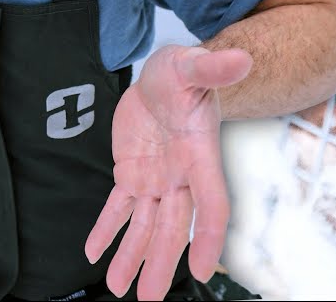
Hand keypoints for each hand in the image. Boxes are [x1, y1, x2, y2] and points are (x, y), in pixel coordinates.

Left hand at [85, 45, 251, 299]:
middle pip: (173, 228)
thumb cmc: (183, 72)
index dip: (207, 238)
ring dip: (132, 257)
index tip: (202, 271)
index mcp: (200, 155)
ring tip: (119, 288)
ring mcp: (156, 179)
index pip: (210, 205)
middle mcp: (180, 175)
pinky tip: (95, 253)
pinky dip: (106, 230)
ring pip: (144, 226)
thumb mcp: (192, 65)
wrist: (164, 77)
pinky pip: (118, 208)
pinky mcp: (131, 174)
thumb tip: (240, 59)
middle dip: (161, 263)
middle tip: (150, 299)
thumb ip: (213, 66)